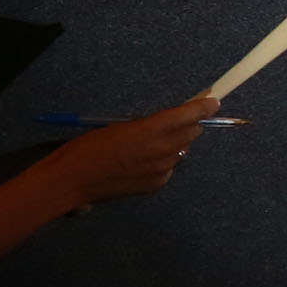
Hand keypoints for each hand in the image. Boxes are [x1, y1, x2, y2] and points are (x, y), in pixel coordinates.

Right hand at [49, 97, 215, 202]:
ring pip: (180, 151)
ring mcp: (163, 169)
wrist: (72, 180)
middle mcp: (164, 149)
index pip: (189, 114)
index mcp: (153, 129)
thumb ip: (148, 125)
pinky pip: (168, 168)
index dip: (204, 107)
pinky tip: (141, 164)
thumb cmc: (89, 147)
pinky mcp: (157, 184)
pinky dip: (161, 163)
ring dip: (172, 145)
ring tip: (148, 146)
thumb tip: (166, 123)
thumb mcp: (120, 126)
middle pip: (191, 133)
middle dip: (187, 125)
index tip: (214, 101)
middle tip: (175, 122)